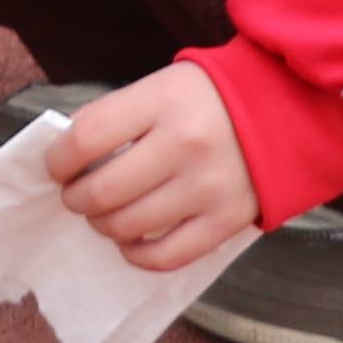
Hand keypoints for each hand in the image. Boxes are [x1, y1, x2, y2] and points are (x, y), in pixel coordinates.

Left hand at [46, 61, 260, 275]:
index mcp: (162, 102)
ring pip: (128, 226)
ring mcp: (207, 187)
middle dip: (76, 198)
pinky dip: (136, 254)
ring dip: (103, 224)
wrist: (285, 108)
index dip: (58, 160)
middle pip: (102, 191)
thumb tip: (68, 159)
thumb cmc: (207, 98)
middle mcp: (185, 145)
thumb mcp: (161, 86)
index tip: (58, 166)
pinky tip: (131, 240)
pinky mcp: (227, 221)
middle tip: (77, 194)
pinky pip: (166, 256)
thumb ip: (117, 117)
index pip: (85, 139)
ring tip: (105, 212)